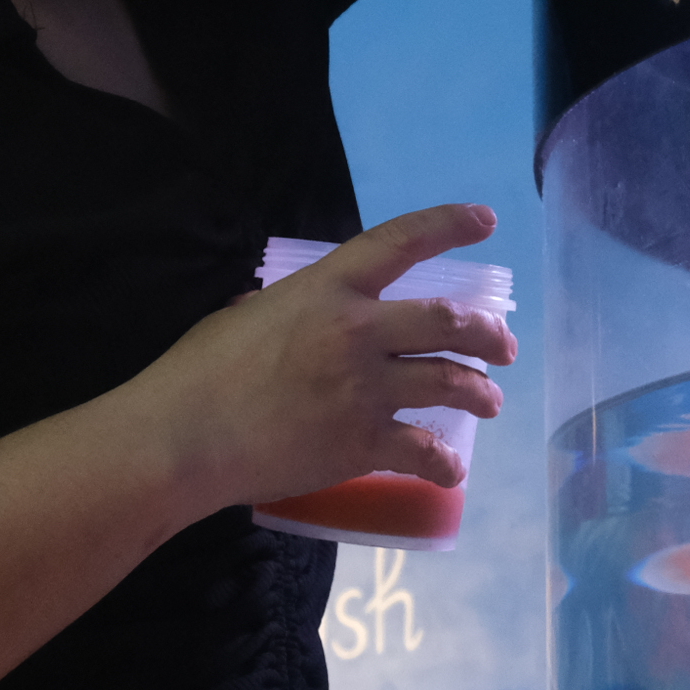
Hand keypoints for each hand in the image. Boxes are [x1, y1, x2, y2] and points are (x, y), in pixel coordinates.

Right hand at [127, 203, 517, 511]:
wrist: (186, 439)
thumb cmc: (199, 372)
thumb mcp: (243, 314)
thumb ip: (285, 308)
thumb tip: (287, 310)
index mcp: (327, 288)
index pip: (400, 242)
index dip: (448, 225)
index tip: (485, 220)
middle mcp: (358, 332)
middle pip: (448, 321)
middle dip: (488, 333)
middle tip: (503, 347)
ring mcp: (364, 390)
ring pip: (449, 384)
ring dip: (480, 394)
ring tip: (490, 402)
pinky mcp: (361, 444)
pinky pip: (423, 451)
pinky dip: (444, 463)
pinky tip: (451, 470)